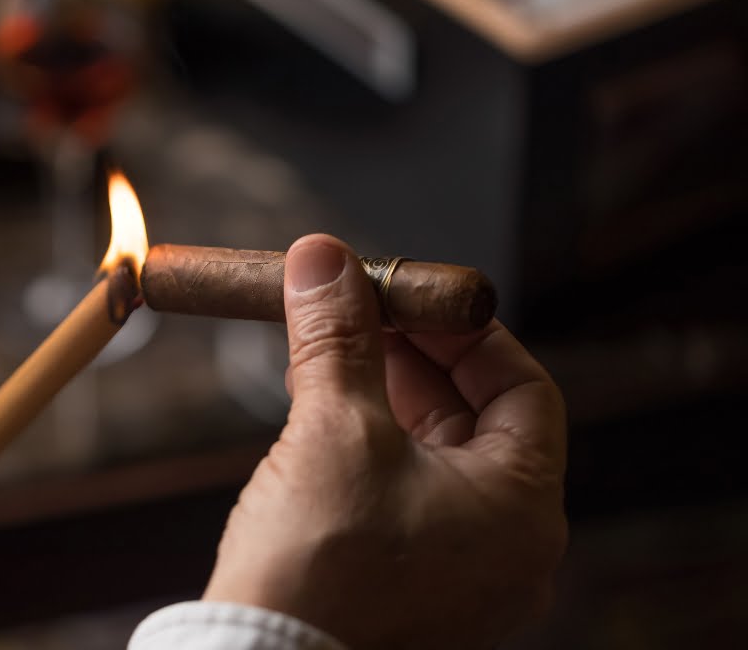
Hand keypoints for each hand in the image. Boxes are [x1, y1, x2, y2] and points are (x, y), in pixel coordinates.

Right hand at [204, 235, 566, 648]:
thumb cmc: (317, 570)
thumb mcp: (333, 430)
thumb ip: (337, 337)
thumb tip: (325, 257)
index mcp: (522, 509)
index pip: (521, 386)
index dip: (463, 330)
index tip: (406, 293)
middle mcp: (505, 545)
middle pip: (472, 415)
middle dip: (410, 354)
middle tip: (356, 308)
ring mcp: (457, 571)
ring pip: (429, 451)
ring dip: (379, 392)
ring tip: (324, 348)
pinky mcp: (406, 583)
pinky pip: (400, 491)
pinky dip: (365, 442)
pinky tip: (317, 407)